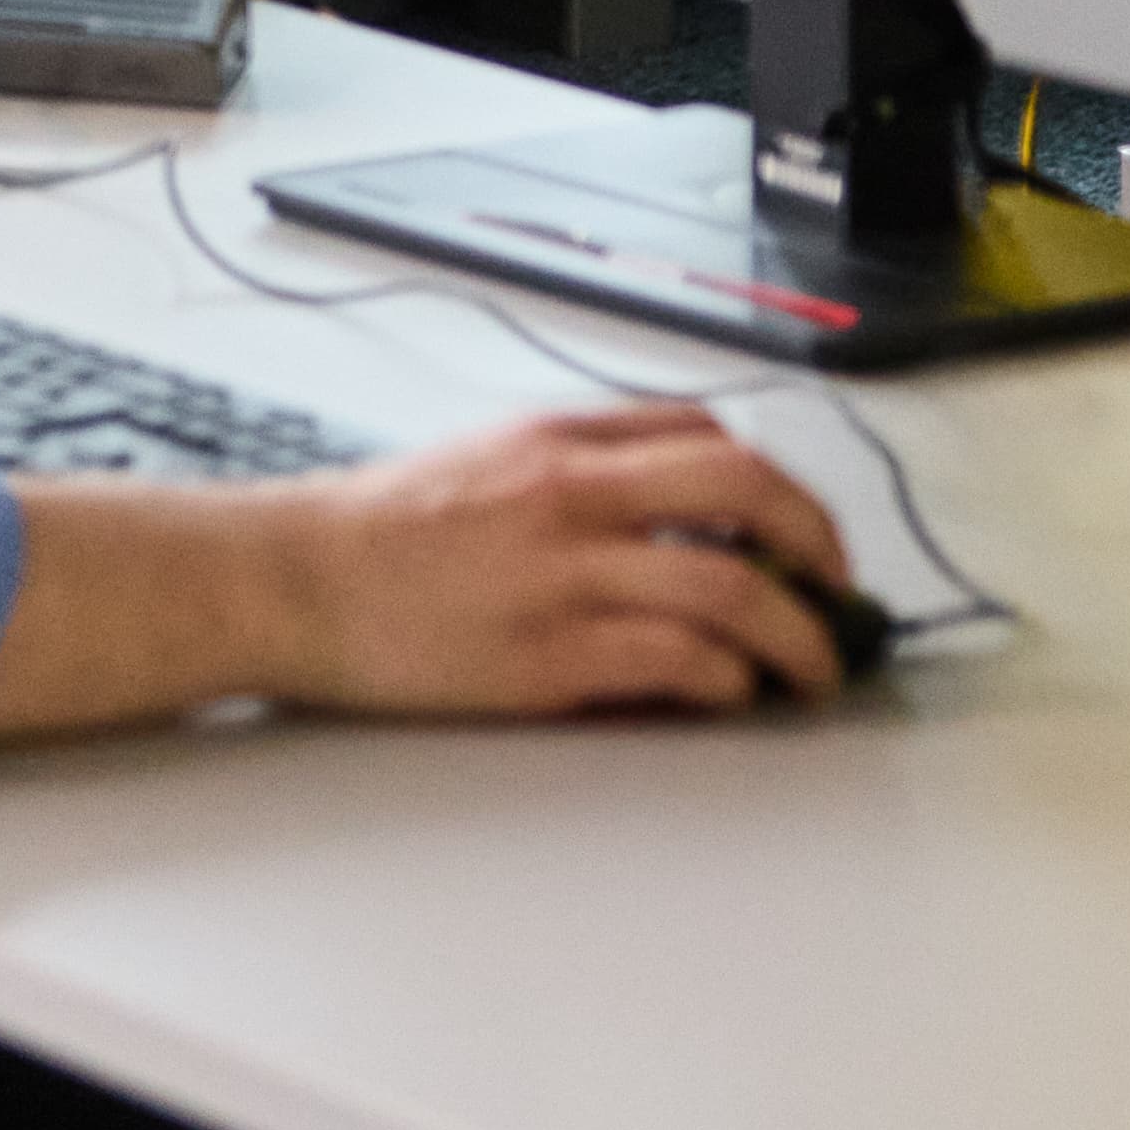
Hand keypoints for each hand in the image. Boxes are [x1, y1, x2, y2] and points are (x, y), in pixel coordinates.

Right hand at [262, 402, 869, 716]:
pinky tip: (729, 694)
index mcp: (555, 441)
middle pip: (745, 492)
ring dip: (799, 636)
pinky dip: (727, 681)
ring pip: (732, 589)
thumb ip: (573, 470)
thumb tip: (676, 518)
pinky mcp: (548, 657)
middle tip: (840, 595)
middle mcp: (569, 494)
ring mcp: (561, 575)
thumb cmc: (376, 533)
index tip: (801, 537)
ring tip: (814, 672)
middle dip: (819, 545)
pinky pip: (678, 662)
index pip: (707, 436)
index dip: (778, 488)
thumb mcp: (480, 460)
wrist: (290, 581)